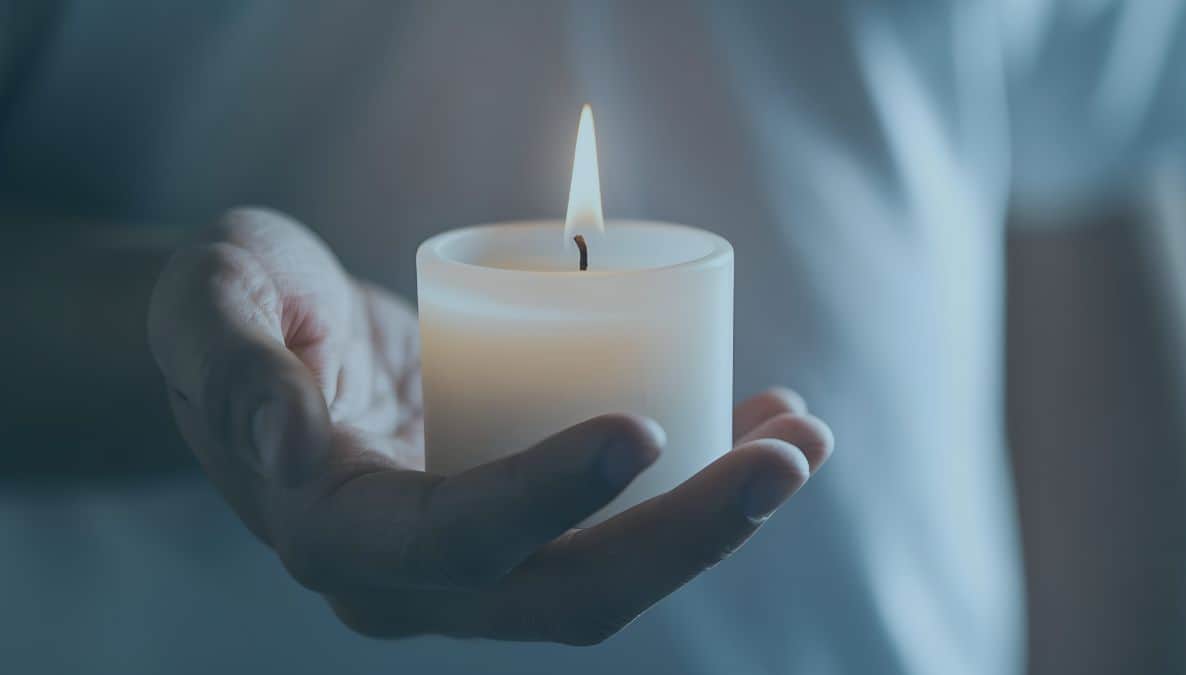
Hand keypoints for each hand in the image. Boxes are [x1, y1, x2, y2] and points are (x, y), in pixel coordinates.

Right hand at [147, 207, 833, 643]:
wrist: (262, 341)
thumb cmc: (233, 309)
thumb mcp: (208, 300)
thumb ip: (230, 362)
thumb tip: (287, 442)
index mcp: (332, 531)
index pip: (451, 543)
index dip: (546, 499)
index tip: (643, 427)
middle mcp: (411, 578)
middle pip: (566, 592)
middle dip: (688, 536)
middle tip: (787, 451)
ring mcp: (475, 565)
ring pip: (610, 578)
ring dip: (718, 523)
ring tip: (803, 437)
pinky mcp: (519, 526)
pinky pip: (618, 532)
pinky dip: (697, 494)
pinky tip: (761, 428)